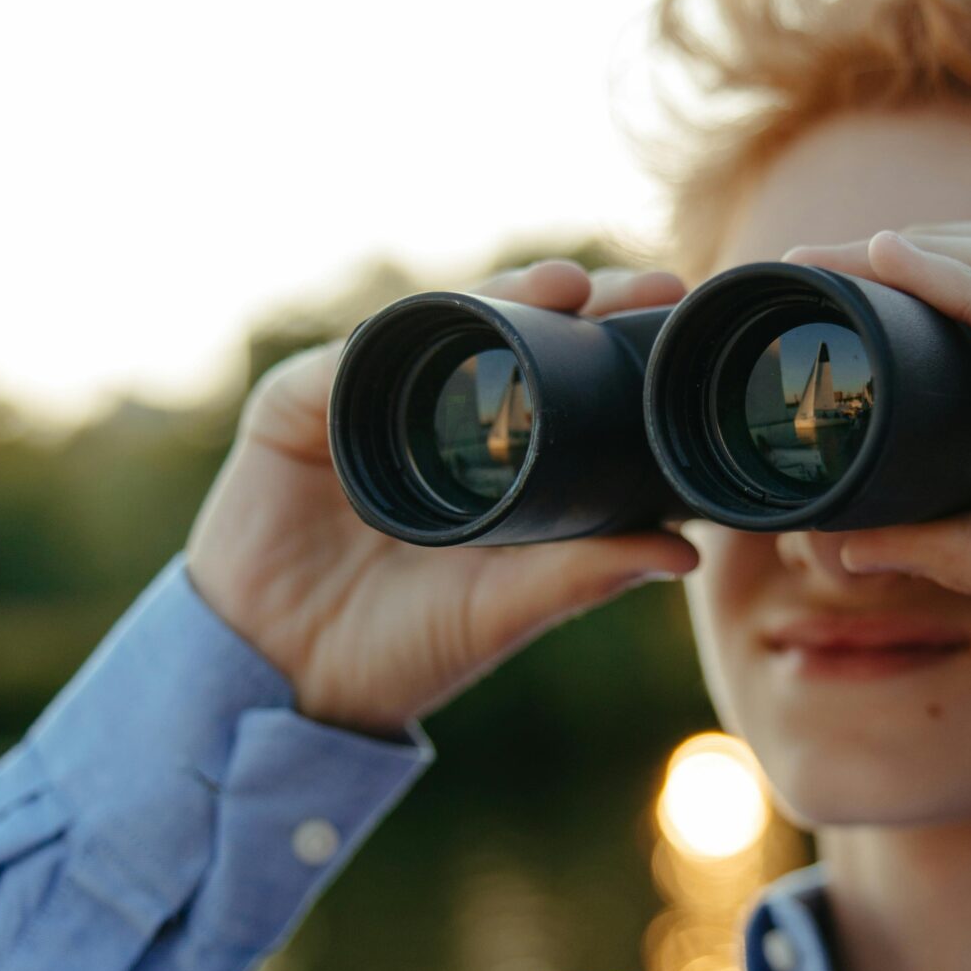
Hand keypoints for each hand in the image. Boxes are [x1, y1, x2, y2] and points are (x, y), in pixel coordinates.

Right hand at [185, 261, 698, 735]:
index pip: (562, 378)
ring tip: (567, 287)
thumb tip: (686, 554)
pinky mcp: (297, 405)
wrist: (284, 683)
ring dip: (505, 297)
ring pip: (438, 325)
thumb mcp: (505, 609)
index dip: (615, 344)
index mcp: (491, 457)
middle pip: (510, 331)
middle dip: (578, 300)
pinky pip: (348, 358)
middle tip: (641, 287)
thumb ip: (584, 575)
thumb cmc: (401, 650)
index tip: (676, 319)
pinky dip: (394, 336)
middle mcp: (431, 415)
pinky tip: (443, 322)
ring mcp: (364, 402)